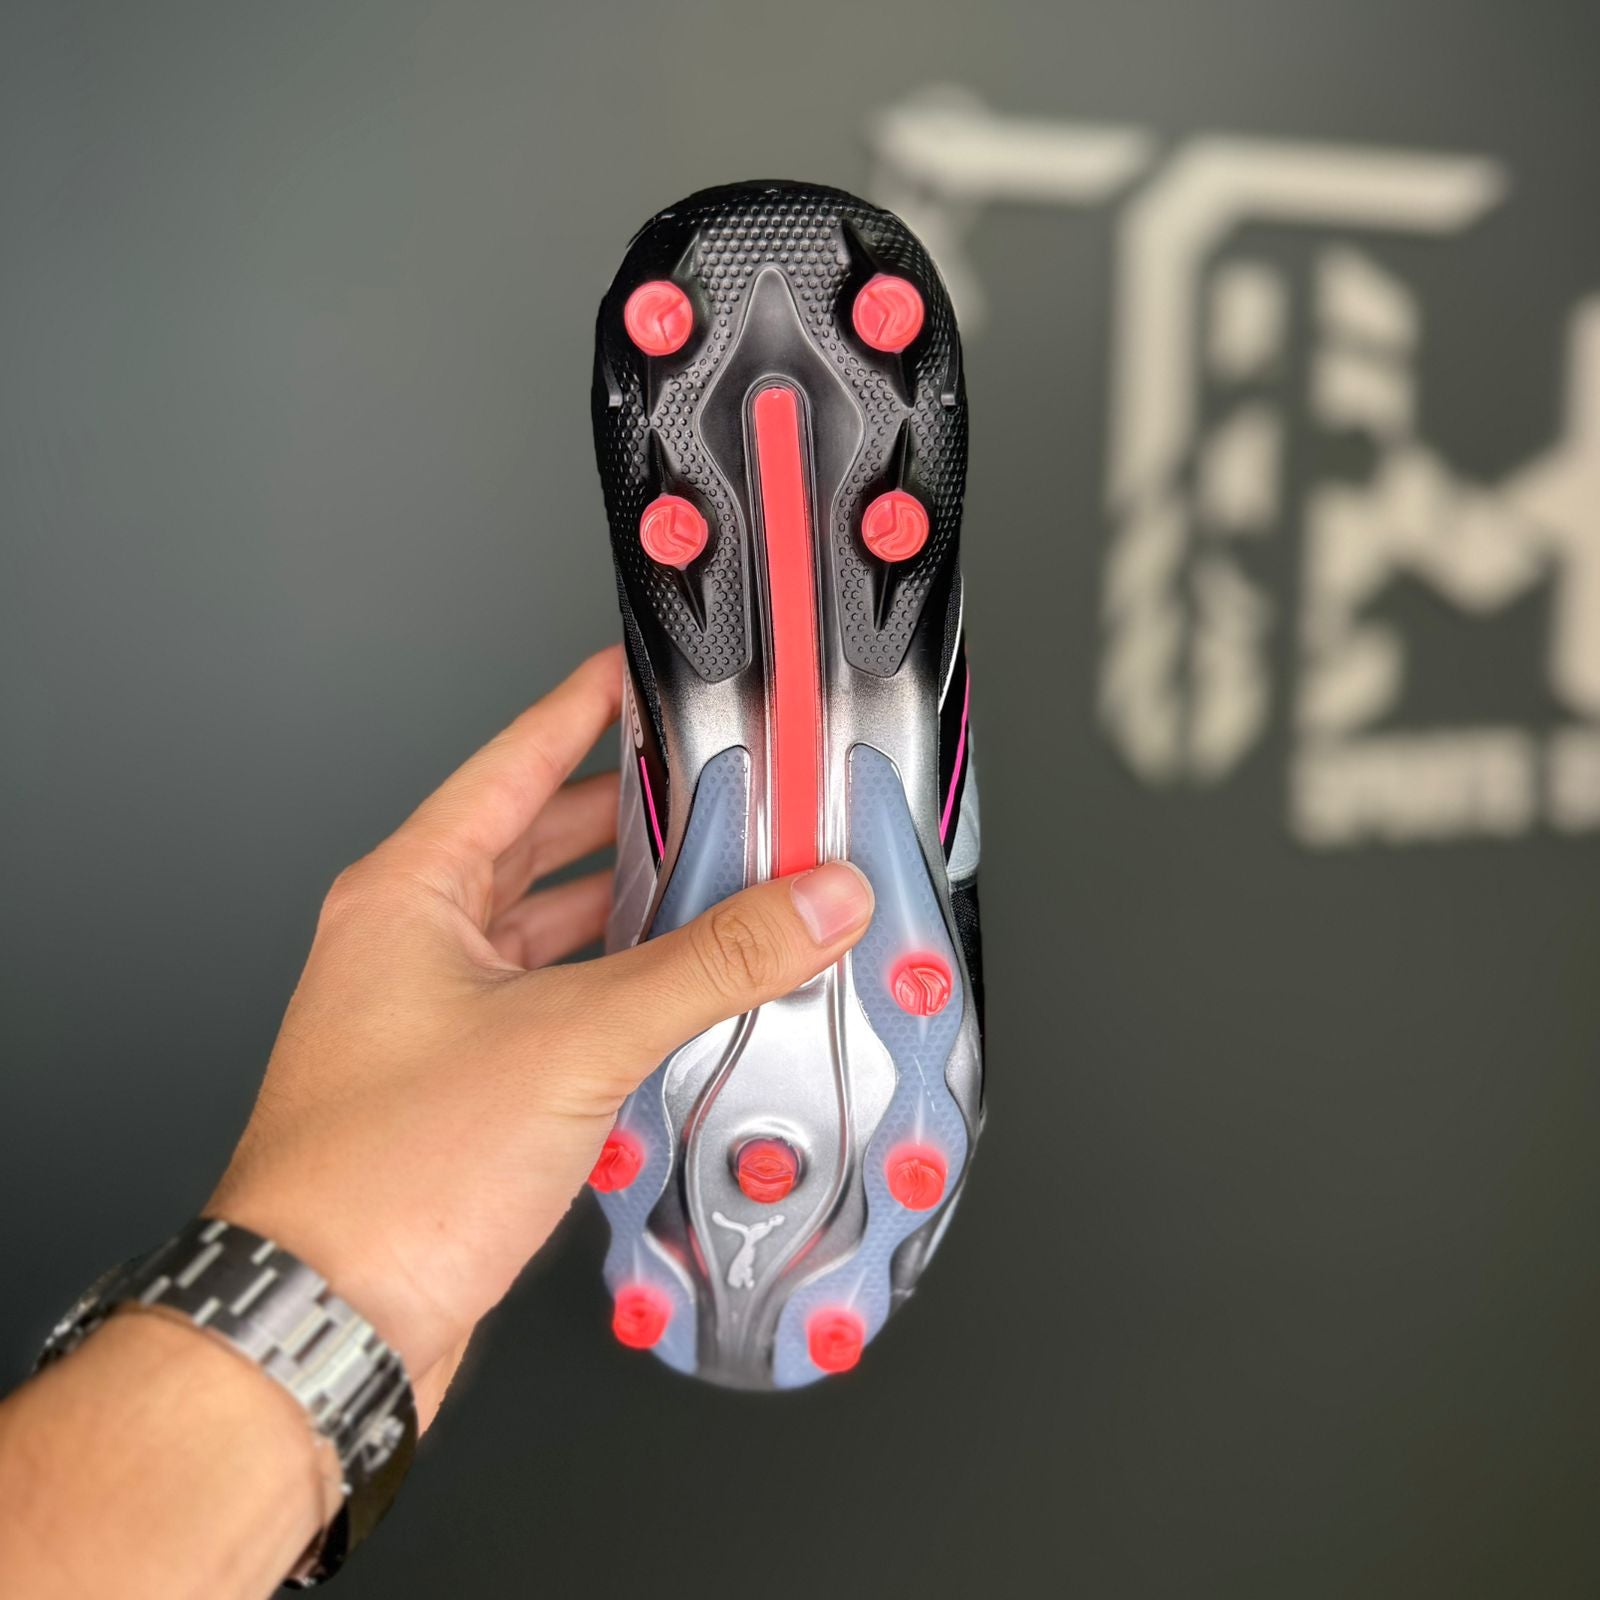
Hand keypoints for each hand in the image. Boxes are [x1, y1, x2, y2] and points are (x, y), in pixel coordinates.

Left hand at [208, 645, 872, 1423]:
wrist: (328, 1318)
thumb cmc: (385, 1175)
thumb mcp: (573, 1040)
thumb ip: (708, 966)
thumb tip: (810, 905)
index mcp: (411, 894)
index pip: (514, 763)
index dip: (582, 710)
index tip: (637, 673)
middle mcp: (417, 946)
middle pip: (540, 845)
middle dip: (629, 817)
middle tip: (712, 787)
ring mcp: (441, 1017)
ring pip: (555, 933)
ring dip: (633, 912)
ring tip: (722, 884)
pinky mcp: (471, 1085)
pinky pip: (561, 1006)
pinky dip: (622, 991)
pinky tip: (684, 996)